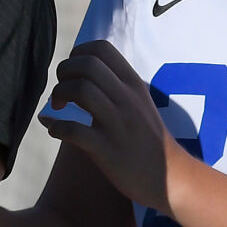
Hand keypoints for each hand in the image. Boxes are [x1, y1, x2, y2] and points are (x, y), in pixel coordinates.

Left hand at [38, 41, 177, 211]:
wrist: (170, 177)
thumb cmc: (148, 139)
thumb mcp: (139, 103)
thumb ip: (115, 86)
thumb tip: (79, 74)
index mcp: (133, 84)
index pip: (102, 49)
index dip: (77, 54)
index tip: (71, 73)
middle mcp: (127, 99)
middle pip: (87, 65)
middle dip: (64, 72)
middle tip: (61, 92)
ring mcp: (118, 124)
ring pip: (80, 90)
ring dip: (59, 95)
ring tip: (58, 108)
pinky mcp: (107, 150)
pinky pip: (74, 130)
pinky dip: (57, 127)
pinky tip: (55, 131)